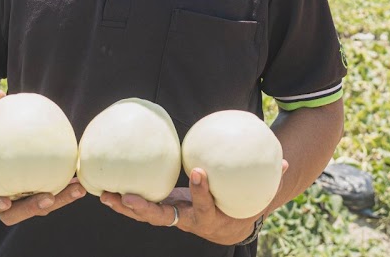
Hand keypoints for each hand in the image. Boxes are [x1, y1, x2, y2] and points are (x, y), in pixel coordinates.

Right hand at [0, 90, 85, 224]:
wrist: (1, 144)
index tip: (6, 201)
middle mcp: (3, 198)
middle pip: (14, 213)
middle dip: (32, 209)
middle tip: (48, 199)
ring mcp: (22, 200)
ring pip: (40, 208)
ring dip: (60, 200)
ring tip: (78, 188)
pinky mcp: (40, 195)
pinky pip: (54, 194)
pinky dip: (67, 189)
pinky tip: (82, 177)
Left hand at [99, 160, 287, 245]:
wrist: (226, 228)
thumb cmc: (241, 205)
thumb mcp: (254, 196)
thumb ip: (268, 180)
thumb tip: (285, 161)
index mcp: (208, 216)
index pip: (204, 204)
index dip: (201, 190)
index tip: (200, 172)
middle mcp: (185, 220)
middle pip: (162, 218)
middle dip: (145, 210)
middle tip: (129, 197)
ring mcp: (171, 218)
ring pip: (144, 216)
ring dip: (124, 207)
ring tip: (104, 194)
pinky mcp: (160, 211)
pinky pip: (139, 207)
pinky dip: (123, 199)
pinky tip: (105, 187)